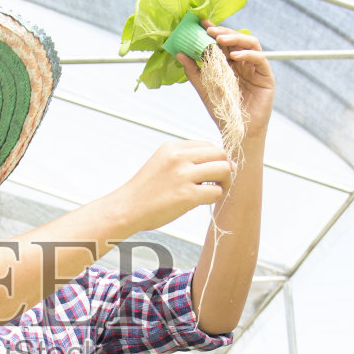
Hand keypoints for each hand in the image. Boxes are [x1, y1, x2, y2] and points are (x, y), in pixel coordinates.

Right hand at [107, 140, 233, 232]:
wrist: (127, 208)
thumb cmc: (146, 190)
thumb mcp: (163, 163)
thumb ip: (186, 159)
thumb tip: (223, 164)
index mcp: (172, 147)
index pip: (209, 145)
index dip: (216, 159)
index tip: (212, 172)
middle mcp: (178, 157)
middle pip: (221, 154)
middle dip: (226, 168)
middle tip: (219, 182)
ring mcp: (183, 175)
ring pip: (224, 170)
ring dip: (225, 182)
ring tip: (214, 191)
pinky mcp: (187, 195)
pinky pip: (216, 192)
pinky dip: (215, 197)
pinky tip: (203, 201)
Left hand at [176, 19, 274, 136]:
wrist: (238, 132)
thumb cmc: (223, 112)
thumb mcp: (204, 89)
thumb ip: (194, 71)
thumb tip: (179, 53)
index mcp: (229, 63)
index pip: (223, 42)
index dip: (214, 31)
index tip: (201, 23)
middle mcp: (243, 62)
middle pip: (236, 39)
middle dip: (223, 32)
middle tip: (209, 30)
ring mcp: (255, 68)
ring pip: (250, 43)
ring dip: (235, 38)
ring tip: (220, 40)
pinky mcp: (266, 76)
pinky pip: (259, 59)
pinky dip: (247, 54)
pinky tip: (235, 56)